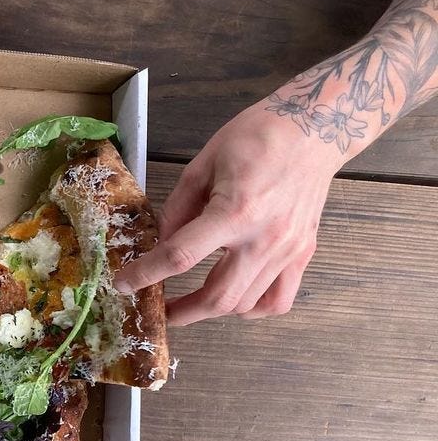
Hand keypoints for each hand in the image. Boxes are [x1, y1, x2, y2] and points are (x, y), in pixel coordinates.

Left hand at [113, 101, 343, 325]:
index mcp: (235, 212)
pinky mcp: (303, 253)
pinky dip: (252, 309)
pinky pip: (277, 301)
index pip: (180, 255)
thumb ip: (178, 209)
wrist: (316, 128)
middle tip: (160, 312)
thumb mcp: (202, 165)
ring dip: (212, 310)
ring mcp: (288, 251)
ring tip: (192, 302)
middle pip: (217, 297)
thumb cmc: (256, 137)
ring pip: (245, 305)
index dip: (146, 274)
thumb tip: (160, 243)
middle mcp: (264, 239)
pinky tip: (234, 299)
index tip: (125, 284)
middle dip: (182, 313)